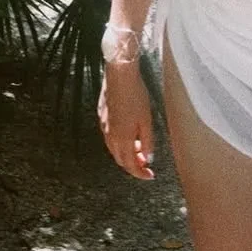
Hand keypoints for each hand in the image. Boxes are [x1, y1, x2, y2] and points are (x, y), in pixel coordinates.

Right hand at [97, 65, 155, 181]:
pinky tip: (129, 134)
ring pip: (114, 149)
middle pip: (120, 160)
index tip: (150, 175)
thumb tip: (148, 158)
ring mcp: (104, 126)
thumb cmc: (136, 95)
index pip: (130, 165)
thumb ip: (147, 142)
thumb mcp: (147, 120)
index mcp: (122, 139)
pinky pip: (109, 137)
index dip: (140, 173)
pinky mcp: (102, 116)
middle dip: (134, 165)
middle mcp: (110, 135)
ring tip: (139, 149)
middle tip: (146, 164)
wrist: (120, 75)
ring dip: (126, 154)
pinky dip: (120, 142)